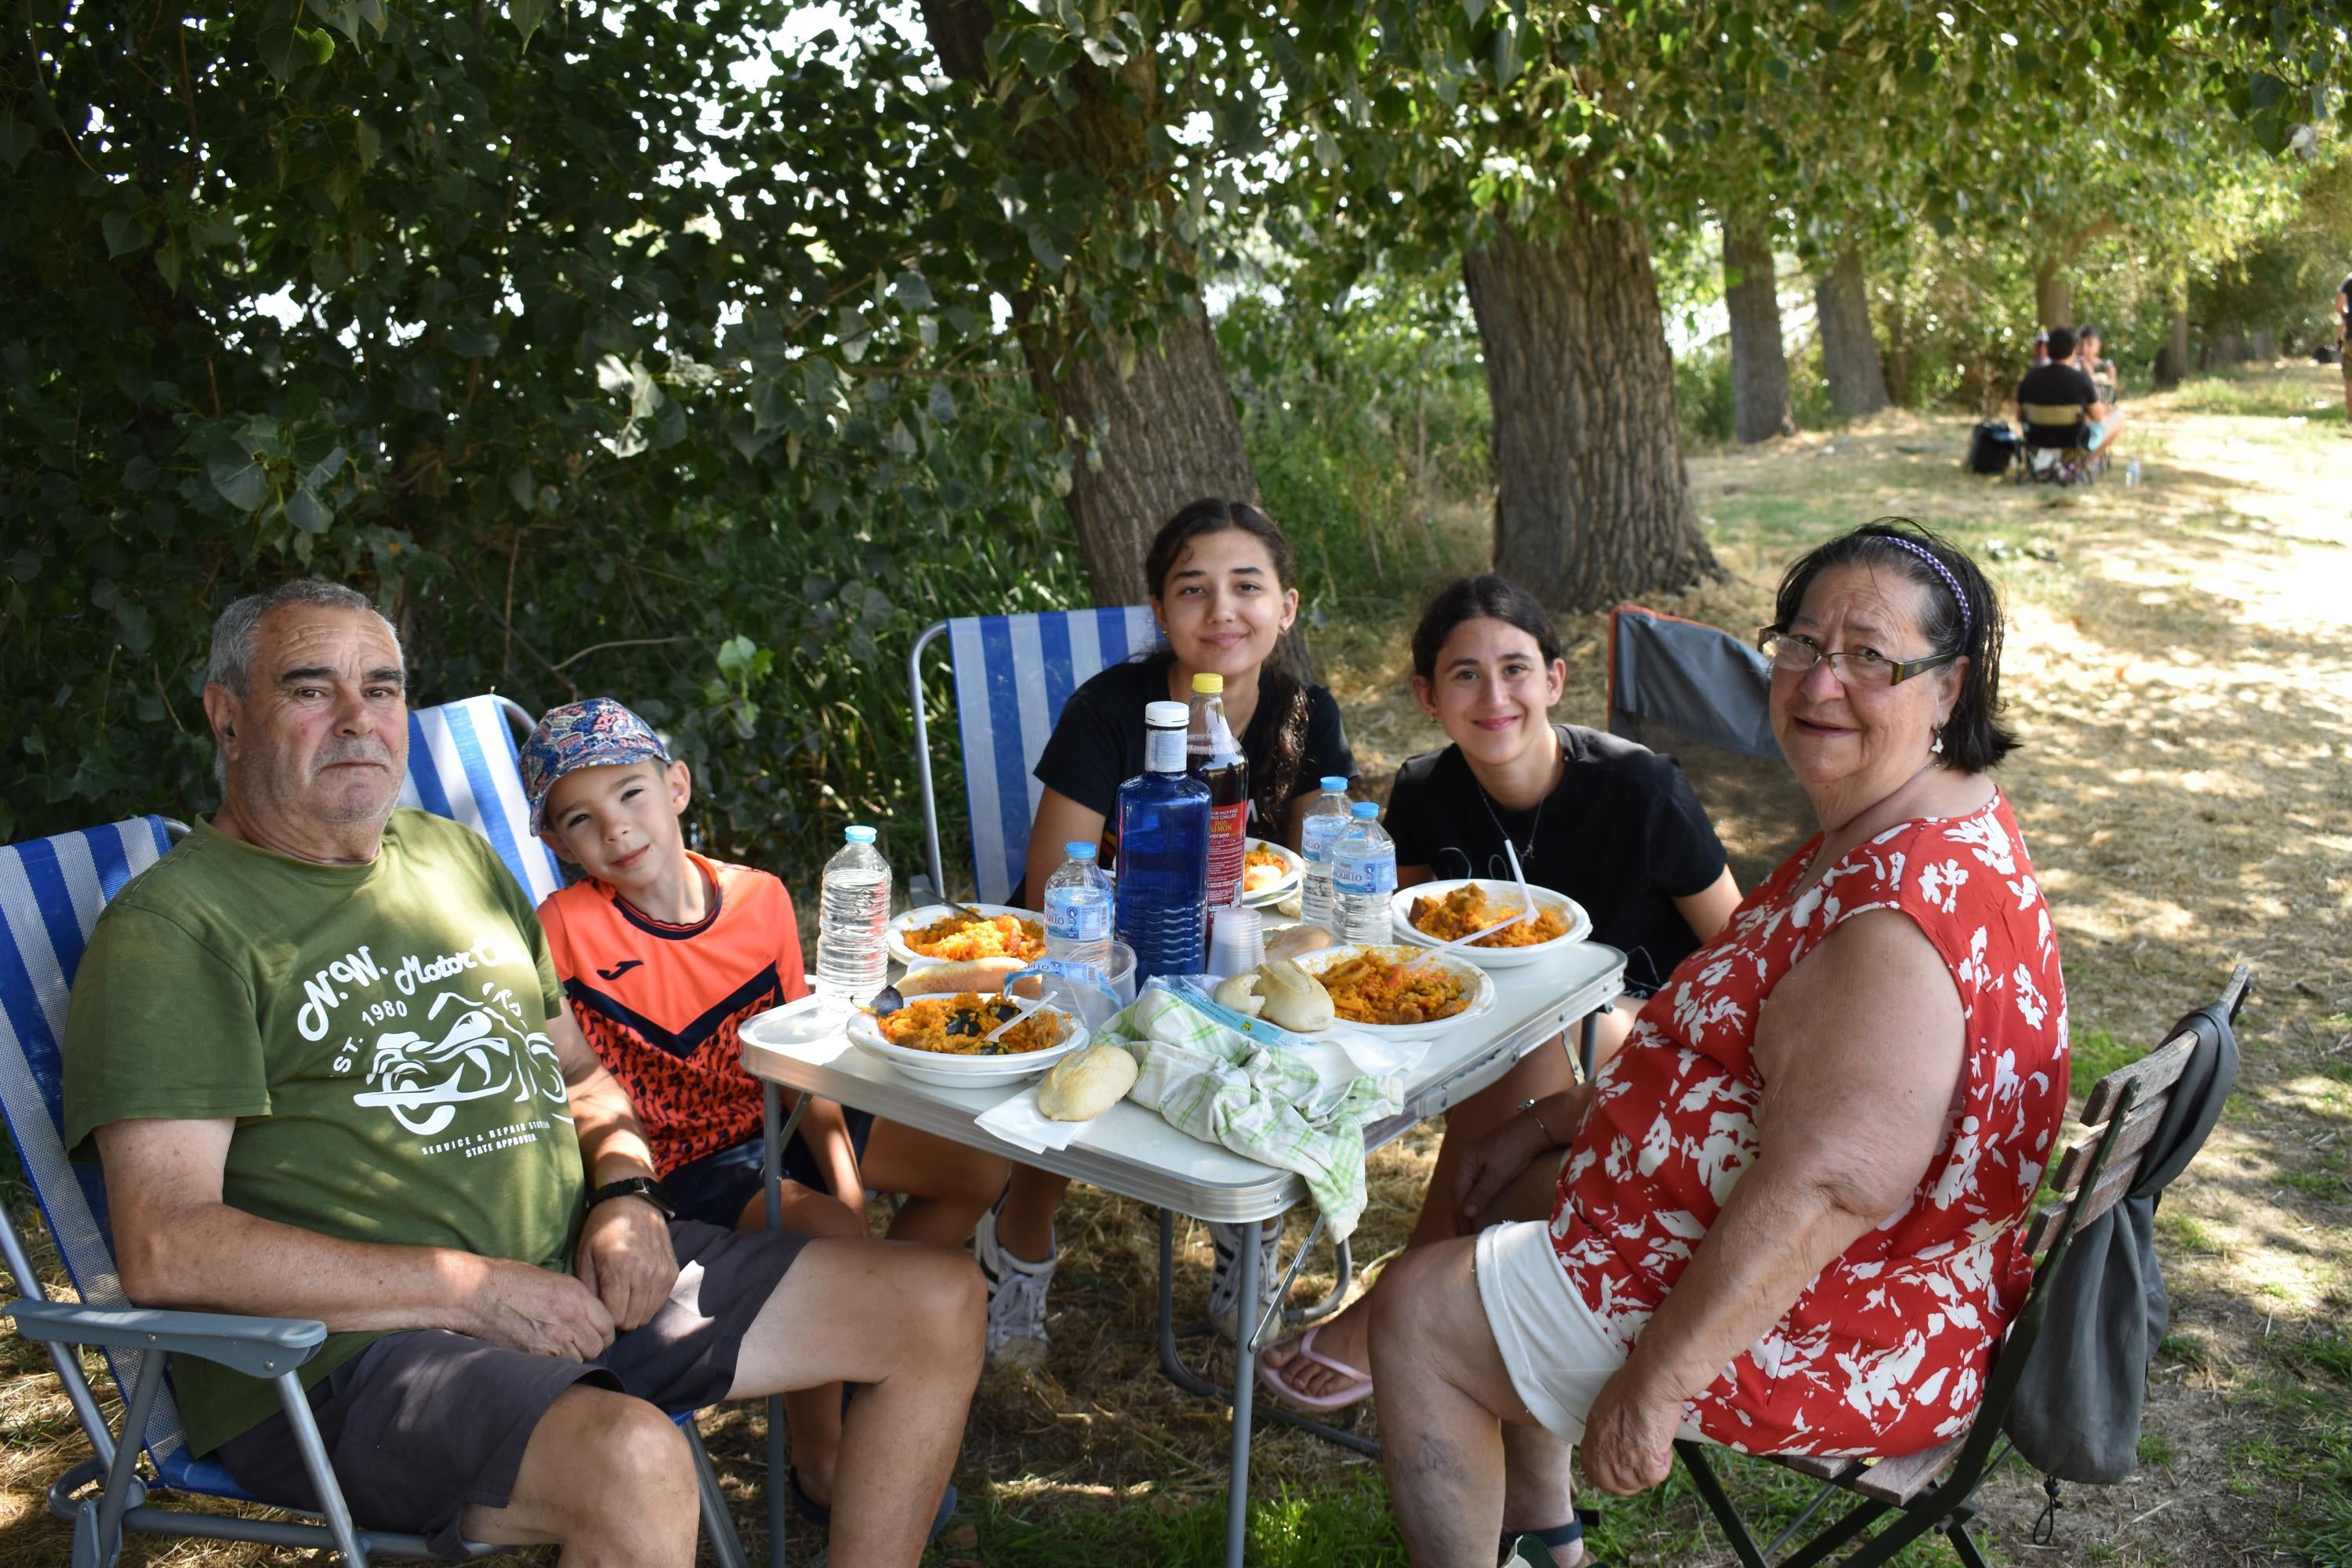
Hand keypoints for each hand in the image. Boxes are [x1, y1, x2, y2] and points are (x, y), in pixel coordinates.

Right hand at [471, 1258, 617, 1360]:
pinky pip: (558, 1368)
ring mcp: (553, 1339)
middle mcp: (570, 1318)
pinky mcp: (535, 1355)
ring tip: (556, 1348)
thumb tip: (590, 1317)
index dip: (602, 1331)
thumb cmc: (511, 1281)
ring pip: (580, 1360)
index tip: (592, 1333)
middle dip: (589, 1347)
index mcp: (577, 1296)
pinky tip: (544, 1355)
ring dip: (572, 1357)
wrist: (477, 1293)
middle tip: (574, 1343)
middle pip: (597, 1346)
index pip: (608, 1325)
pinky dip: (555, 1366)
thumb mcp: (553, 1280)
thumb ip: (577, 1300)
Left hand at [575, 1194, 679, 1331]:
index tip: (600, 1306)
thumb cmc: (603, 1229)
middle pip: (633, 1320)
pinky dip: (649, 1301)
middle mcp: (645, 1272)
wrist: (632, 1202)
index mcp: (619, 1269)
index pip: (616, 1317)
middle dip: (620, 1317)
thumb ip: (588, 1289)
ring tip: (625, 1295)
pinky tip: (639, 1287)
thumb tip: (595, 1316)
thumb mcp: (584, 1255)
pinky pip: (661, 1301)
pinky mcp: (672, 1270)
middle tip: (612, 1301)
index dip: (605, 1317)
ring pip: (648, 1314)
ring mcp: (662, 1272)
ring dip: (635, 1310)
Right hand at [1454, 1111, 1552, 1226]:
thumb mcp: (1498, 1174)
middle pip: (1457, 1192)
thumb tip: (1466, 1213)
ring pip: (1464, 1187)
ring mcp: (1474, 1158)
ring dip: (1465, 1206)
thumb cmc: (1515, 1150)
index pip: (1457, 1196)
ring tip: (1467, 1224)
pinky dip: (1472, 1197)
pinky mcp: (1485, 1159)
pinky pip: (1472, 1183)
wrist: (1533, 1128)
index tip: (1463, 1236)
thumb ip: (1482, 1194)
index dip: (1460, 1217)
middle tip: (1462, 1235)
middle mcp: (1465, 1159)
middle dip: (1459, 1214)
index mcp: (1465, 1162)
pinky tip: (1475, 1205)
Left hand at [1578, 1365, 1682, 1494]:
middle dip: (1629, 1479)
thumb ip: (1606, 1430)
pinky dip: (1664, 1463)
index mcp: (1593, 1438)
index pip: (1593, 1471)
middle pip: (1613, 1484)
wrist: (1650, 1383)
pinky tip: (1664, 1446)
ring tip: (1655, 1447)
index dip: (1609, 1473)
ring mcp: (1622, 1462)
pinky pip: (1656, 1476)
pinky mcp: (1645, 1465)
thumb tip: (1614, 1439)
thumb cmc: (1632, 1385)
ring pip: (1637, 1483)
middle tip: (1643, 1464)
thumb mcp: (1606, 1407)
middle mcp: (1603, 1454)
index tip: (1622, 1466)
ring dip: (1648, 1470)